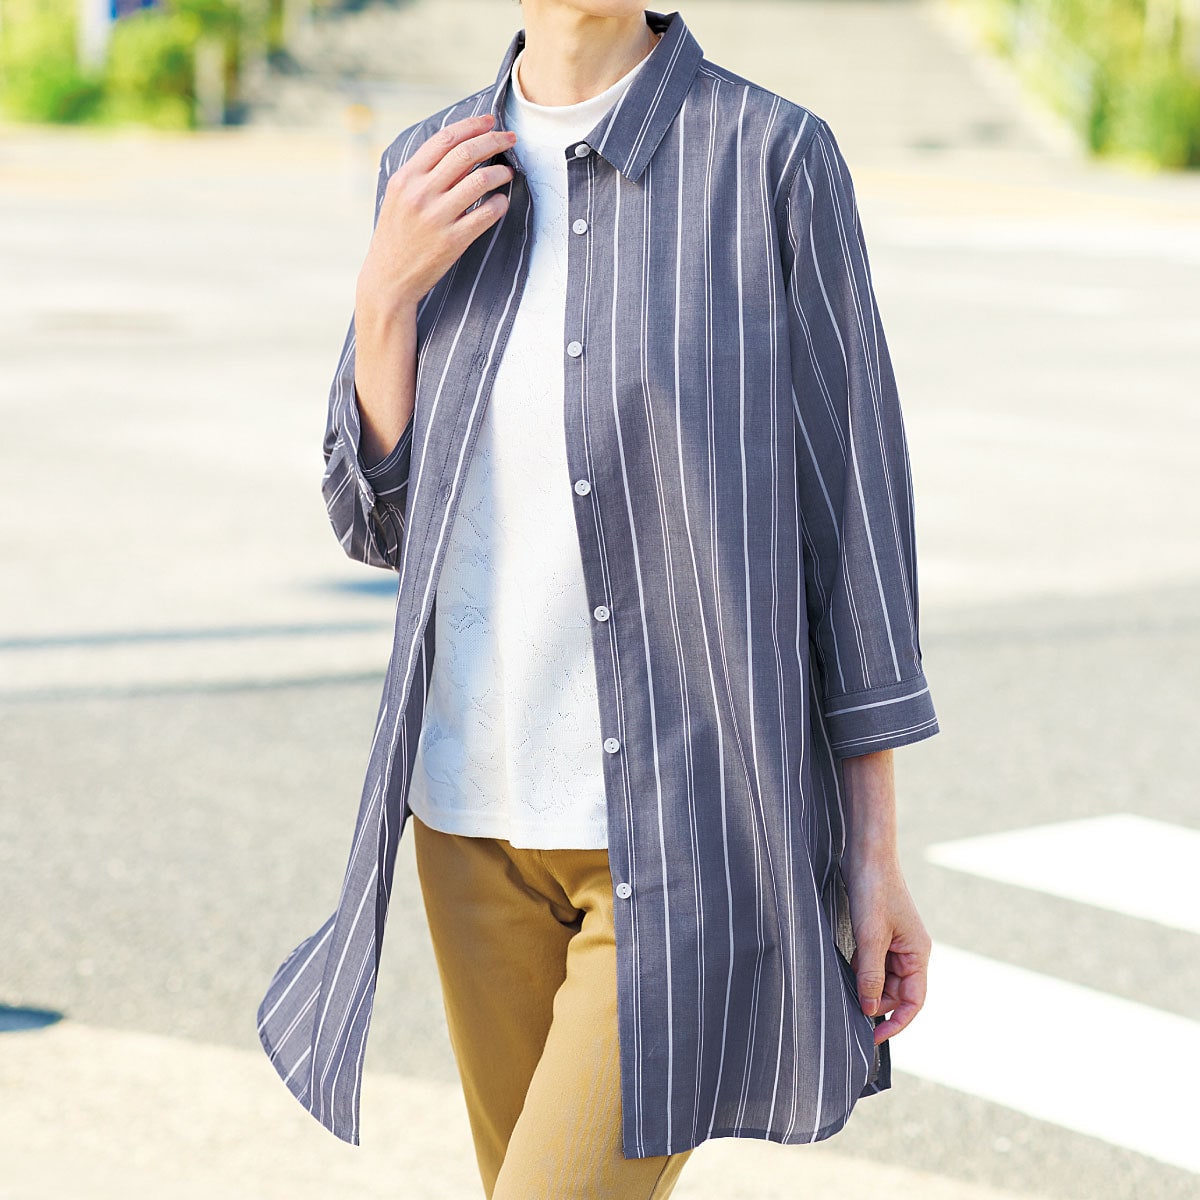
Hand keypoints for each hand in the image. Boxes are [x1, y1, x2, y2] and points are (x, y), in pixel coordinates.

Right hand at [357, 113, 517, 319]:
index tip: (491, 121)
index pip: (444, 139)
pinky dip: (500, 204)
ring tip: (509, 172)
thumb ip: (422, 174)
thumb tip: (455, 150)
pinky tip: (503, 202)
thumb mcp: (398, 198)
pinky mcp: (452, 241)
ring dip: (501, 172)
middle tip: (510, 139)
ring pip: (480, 181)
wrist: (388, 280)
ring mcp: (437, 217)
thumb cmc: (396, 237)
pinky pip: (486, 214)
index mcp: (406, 178)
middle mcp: (420, 193)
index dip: (472, 126)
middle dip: (494, 141)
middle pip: (466, 153)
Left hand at [842, 855, 930, 1044]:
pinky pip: (871, 963)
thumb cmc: (873, 889)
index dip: (896, 1023)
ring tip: (843, 996)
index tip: (873, 1038)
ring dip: (865, 988)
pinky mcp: (877, 933)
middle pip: (896, 993)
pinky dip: (859, 972)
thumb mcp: (870, 935)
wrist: (866, 853)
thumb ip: (871, 974)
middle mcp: (909, 951)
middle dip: (875, 1005)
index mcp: (918, 953)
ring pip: (881, 979)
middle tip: (849, 1015)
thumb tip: (870, 1010)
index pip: (914, 1002)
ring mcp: (894, 942)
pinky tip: (843, 974)